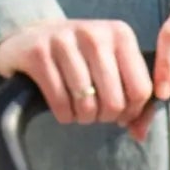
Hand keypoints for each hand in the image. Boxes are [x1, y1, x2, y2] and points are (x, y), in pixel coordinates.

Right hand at [0, 15, 154, 129]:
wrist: (28, 39)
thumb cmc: (79, 59)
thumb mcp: (110, 67)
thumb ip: (133, 99)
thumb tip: (140, 134)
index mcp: (120, 34)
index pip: (141, 89)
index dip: (132, 112)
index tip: (121, 114)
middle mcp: (94, 34)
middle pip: (114, 101)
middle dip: (105, 117)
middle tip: (96, 114)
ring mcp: (63, 41)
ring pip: (87, 104)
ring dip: (83, 117)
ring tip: (79, 111)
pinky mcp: (38, 54)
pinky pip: (60, 102)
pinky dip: (64, 115)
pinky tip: (64, 110)